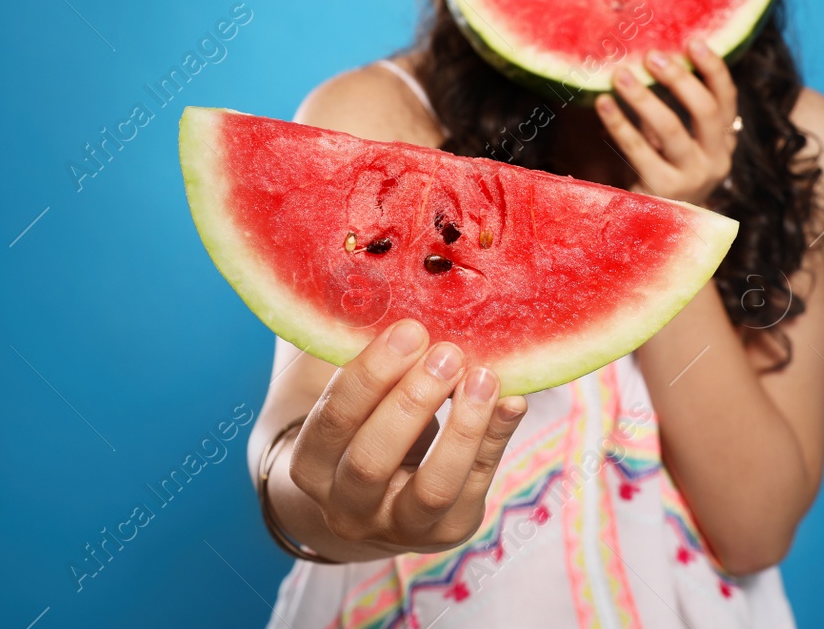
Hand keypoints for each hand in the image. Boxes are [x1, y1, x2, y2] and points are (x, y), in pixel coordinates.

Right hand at [287, 318, 527, 552]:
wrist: (371, 501)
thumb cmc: (362, 423)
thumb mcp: (349, 396)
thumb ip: (363, 356)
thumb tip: (406, 292)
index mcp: (311, 465)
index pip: (333, 420)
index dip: (372, 374)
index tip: (410, 329)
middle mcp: (346, 507)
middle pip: (372, 460)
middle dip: (413, 401)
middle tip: (448, 352)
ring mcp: (398, 527)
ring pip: (432, 487)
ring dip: (462, 428)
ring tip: (485, 376)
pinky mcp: (447, 532)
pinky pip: (475, 488)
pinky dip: (495, 440)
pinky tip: (513, 400)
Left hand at [596, 38, 739, 206]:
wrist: (659, 229)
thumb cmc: (665, 173)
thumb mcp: (678, 143)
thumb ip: (675, 112)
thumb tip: (654, 61)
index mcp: (723, 142)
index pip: (727, 99)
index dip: (713, 69)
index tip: (693, 41)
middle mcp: (715, 160)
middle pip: (705, 111)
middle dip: (679, 79)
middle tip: (651, 56)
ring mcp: (692, 177)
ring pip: (671, 129)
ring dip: (643, 98)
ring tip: (619, 75)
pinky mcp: (663, 190)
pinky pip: (638, 150)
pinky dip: (619, 123)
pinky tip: (602, 103)